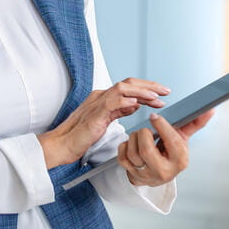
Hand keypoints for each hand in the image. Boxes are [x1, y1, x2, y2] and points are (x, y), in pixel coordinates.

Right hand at [37, 78, 169, 168]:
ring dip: (142, 91)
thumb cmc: (80, 135)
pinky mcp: (95, 114)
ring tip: (157, 97)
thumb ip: (119, 110)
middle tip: (166, 91)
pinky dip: (126, 101)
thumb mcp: (105, 120)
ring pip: (123, 88)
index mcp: (103, 97)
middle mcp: (100, 96)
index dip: (147, 88)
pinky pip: (113, 102)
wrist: (63, 144)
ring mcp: (97, 103)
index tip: (161, 94)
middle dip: (149, 85)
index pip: (129, 87)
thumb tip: (135, 104)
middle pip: (128, 83)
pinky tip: (138, 104)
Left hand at [118, 109, 214, 186]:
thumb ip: (194, 124)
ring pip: (133, 153)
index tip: (155, 116)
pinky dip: (124, 146)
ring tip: (139, 136)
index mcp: (180, 161)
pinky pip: (122, 157)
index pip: (172, 142)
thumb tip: (209, 109)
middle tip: (146, 129)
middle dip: (143, 134)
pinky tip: (131, 144)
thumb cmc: (170, 154)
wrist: (158, 173)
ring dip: (133, 138)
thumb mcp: (183, 139)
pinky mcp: (132, 175)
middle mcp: (164, 171)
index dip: (162, 126)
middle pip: (147, 150)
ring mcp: (147, 175)